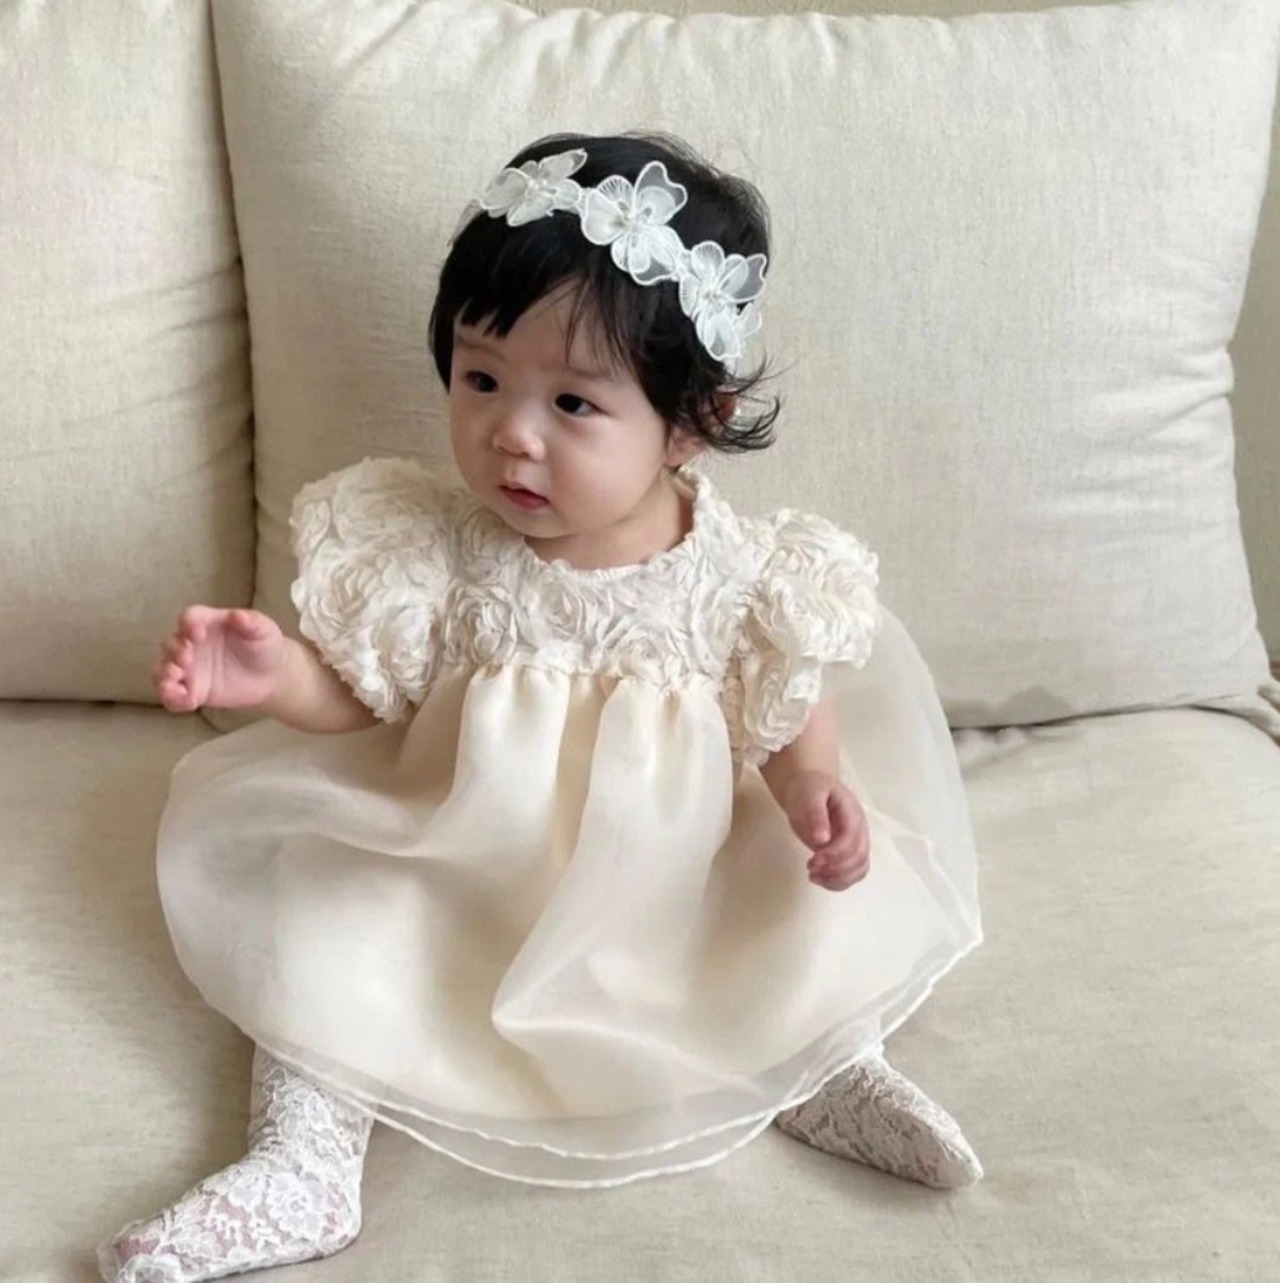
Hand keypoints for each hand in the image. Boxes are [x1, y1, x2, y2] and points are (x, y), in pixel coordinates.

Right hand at [154, 606, 288, 712]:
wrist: (272, 676)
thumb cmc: (265, 645)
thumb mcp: (264, 631)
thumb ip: (252, 622)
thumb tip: (238, 615)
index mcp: (207, 623)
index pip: (189, 617)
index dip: (188, 624)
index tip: (197, 635)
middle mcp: (192, 644)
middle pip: (171, 643)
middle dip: (175, 651)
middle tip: (187, 659)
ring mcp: (190, 669)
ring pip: (164, 670)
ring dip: (164, 674)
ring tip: (174, 680)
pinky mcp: (193, 691)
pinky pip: (174, 696)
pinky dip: (172, 698)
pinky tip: (183, 699)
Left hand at [779, 769, 870, 891]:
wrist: (810, 788)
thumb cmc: (810, 789)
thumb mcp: (810, 794)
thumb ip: (816, 814)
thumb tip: (822, 839)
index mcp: (852, 814)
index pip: (851, 840)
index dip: (834, 854)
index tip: (814, 860)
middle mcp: (859, 830)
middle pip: (859, 858)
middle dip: (835, 869)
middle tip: (811, 868)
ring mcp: (856, 842)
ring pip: (860, 869)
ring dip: (838, 879)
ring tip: (813, 877)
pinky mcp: (848, 853)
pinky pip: (853, 874)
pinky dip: (839, 882)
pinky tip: (821, 880)